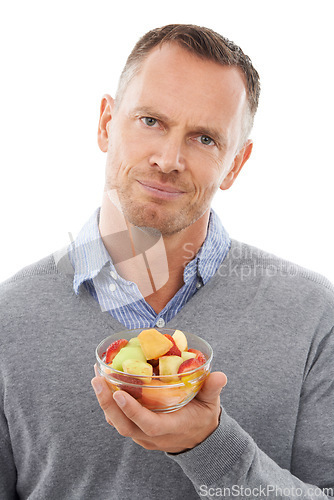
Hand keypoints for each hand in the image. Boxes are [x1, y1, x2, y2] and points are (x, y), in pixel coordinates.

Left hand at [91, 370, 226, 452]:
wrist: (199, 439)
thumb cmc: (204, 418)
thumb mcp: (211, 404)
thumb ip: (213, 389)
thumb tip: (220, 375)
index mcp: (172, 428)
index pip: (148, 424)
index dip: (132, 410)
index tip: (119, 392)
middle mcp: (153, 436)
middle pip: (125, 425)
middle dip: (108, 403)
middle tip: (97, 379)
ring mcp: (143, 436)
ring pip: (118, 423)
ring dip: (104, 402)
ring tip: (96, 378)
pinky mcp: (138, 431)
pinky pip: (118, 420)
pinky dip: (109, 404)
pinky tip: (103, 385)